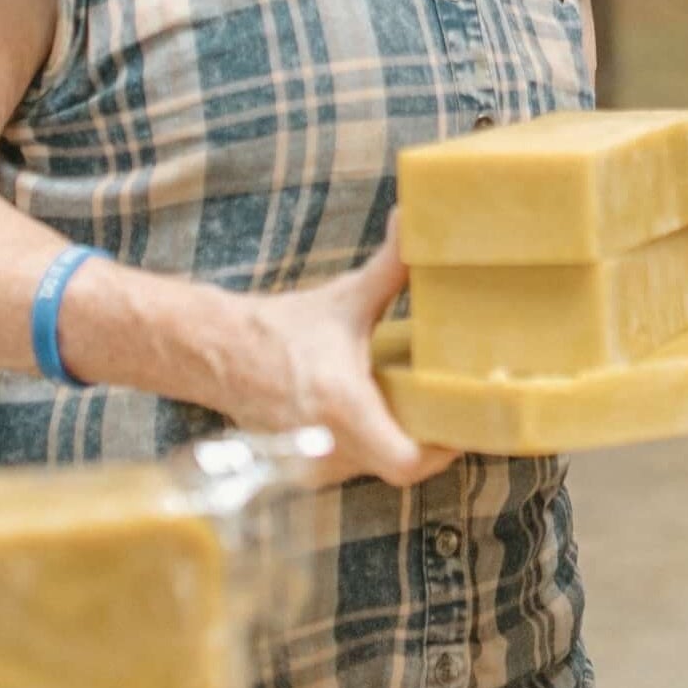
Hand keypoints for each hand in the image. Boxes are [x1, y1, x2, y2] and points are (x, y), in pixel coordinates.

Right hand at [224, 226, 458, 488]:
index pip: (406, 461)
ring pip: (379, 467)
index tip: (468, 419)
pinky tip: (388, 414)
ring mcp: (316, 465)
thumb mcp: (345, 298)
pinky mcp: (307, 470)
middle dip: (432, 439)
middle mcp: (330, 445)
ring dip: (403, 440)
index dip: (444, 449)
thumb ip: (390, 264)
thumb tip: (415, 217)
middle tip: (458, 406)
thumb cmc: (285, 328)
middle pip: (402, 465)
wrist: (220, 354)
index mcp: (344, 405)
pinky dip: (376, 444)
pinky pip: (357, 466)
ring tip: (428, 405)